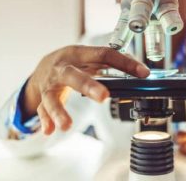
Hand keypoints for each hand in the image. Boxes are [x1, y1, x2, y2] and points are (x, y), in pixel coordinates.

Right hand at [22, 45, 149, 134]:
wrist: (44, 65)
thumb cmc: (73, 62)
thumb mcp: (91, 57)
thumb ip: (113, 63)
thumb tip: (140, 70)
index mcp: (79, 54)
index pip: (104, 54)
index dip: (124, 63)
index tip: (143, 73)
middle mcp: (63, 67)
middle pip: (73, 75)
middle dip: (88, 86)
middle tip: (103, 97)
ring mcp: (50, 84)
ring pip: (52, 97)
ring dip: (59, 111)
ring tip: (67, 126)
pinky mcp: (43, 97)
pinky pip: (42, 109)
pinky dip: (46, 120)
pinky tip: (49, 130)